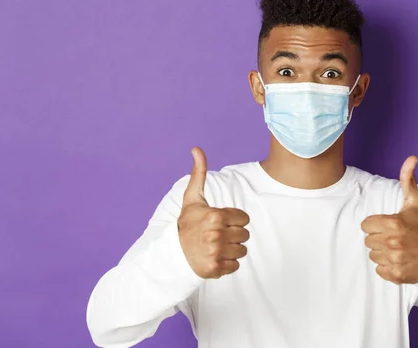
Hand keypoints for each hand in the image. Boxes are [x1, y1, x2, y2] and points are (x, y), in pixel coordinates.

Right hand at [177, 147, 249, 278]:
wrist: (172, 253)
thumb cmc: (187, 224)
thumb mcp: (192, 199)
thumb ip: (199, 173)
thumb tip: (197, 149)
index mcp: (215, 215)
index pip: (244, 218)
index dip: (234, 220)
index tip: (220, 222)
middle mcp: (216, 234)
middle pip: (245, 235)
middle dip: (234, 235)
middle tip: (217, 236)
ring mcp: (216, 252)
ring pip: (242, 251)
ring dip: (232, 250)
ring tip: (217, 247)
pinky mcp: (216, 269)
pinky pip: (235, 266)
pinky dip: (227, 264)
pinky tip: (215, 258)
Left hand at [361, 156, 417, 283]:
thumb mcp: (416, 203)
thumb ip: (408, 180)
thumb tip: (412, 158)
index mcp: (393, 224)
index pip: (366, 225)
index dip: (376, 224)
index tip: (389, 225)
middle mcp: (392, 242)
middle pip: (368, 240)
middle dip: (379, 238)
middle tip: (395, 237)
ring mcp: (394, 260)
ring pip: (373, 256)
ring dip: (383, 253)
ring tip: (398, 249)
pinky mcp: (396, 275)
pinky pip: (379, 270)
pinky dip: (387, 268)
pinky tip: (399, 261)